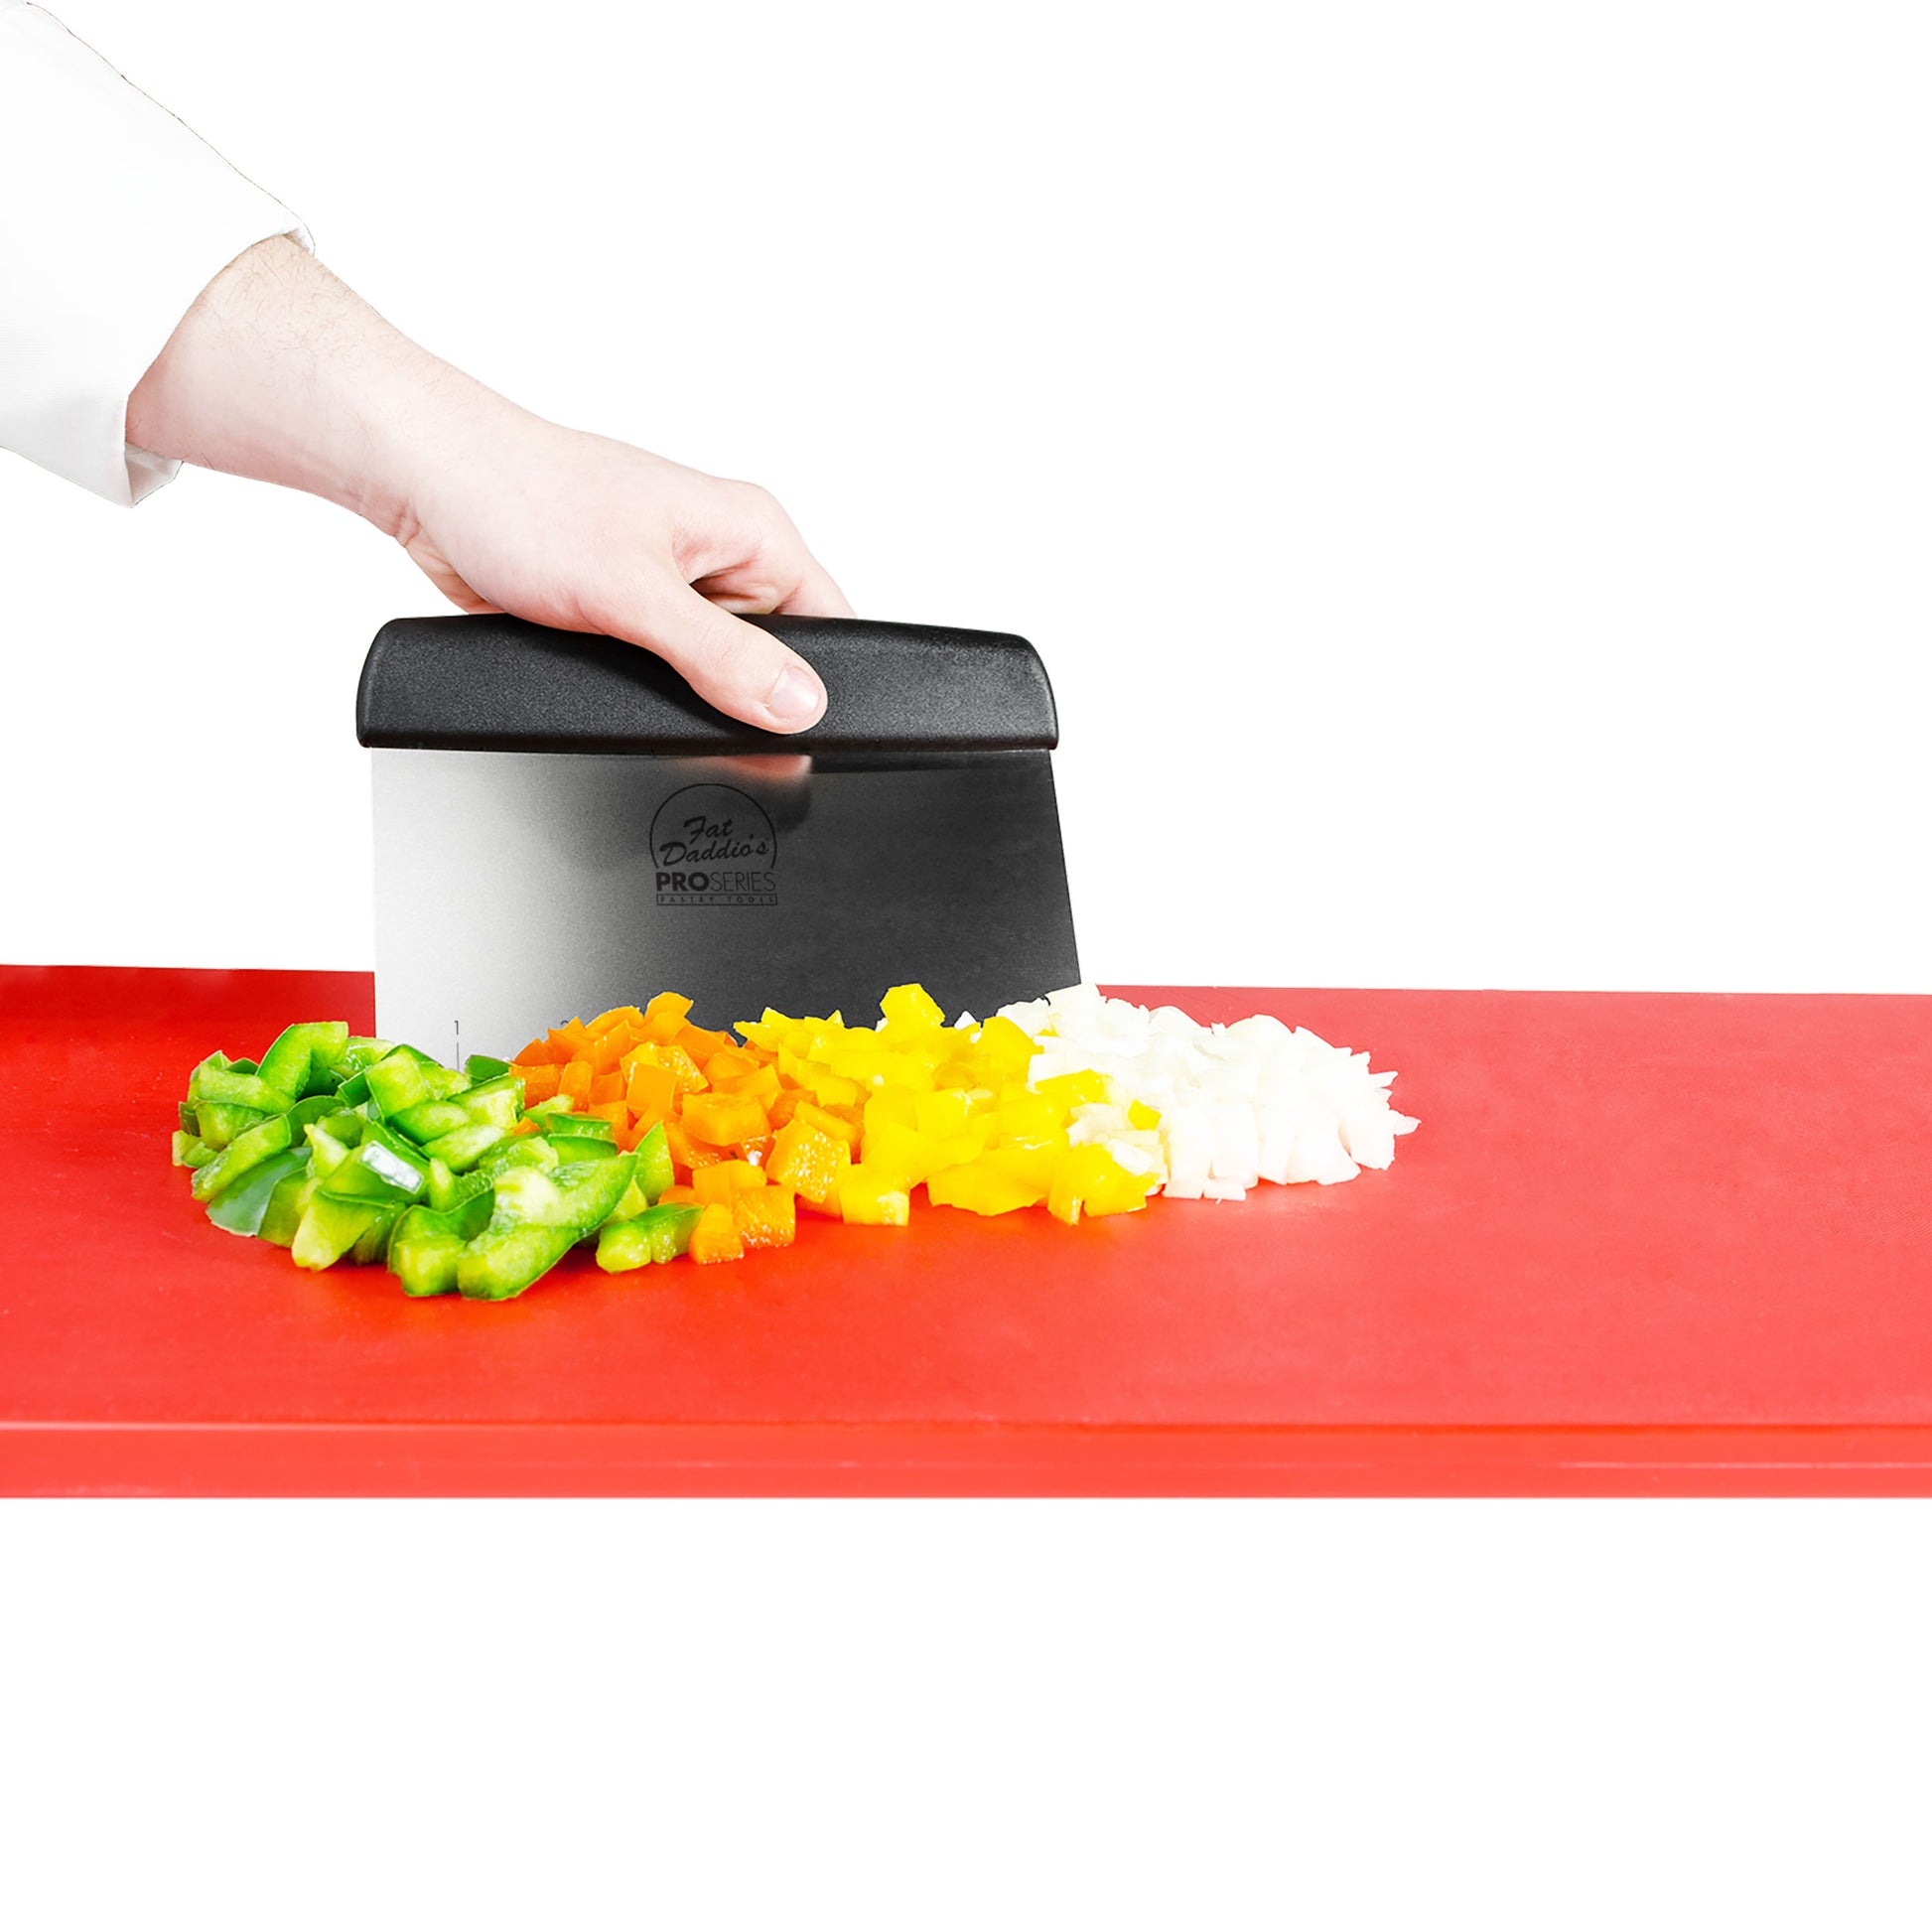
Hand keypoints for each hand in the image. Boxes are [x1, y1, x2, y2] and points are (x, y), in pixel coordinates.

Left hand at [128, 238, 846, 729]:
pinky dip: (647, 691)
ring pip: (715, 673)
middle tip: (699, 716)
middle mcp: (722, 553)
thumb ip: (723, 657)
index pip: (832, 624)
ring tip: (640, 681)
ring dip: (686, 695)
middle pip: (775, 661)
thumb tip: (799, 706)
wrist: (428, 482)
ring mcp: (676, 583)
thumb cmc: (520, 497)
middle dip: (744, 701)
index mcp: (753, 529)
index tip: (797, 741)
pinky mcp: (631, 609)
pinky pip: (665, 671)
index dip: (823, 690)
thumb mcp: (635, 593)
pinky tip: (617, 686)